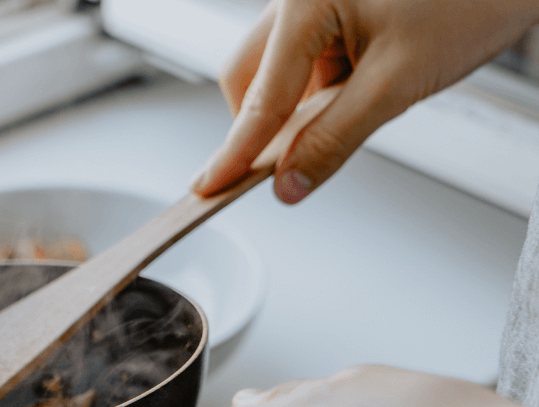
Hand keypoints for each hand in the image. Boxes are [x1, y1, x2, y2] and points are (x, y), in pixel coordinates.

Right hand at [190, 0, 538, 203]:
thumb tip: (291, 182)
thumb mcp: (398, 82)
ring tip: (356, 109)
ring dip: (297, 106)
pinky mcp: (335, 9)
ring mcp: (315, 1)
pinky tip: (361, 90)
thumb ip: (335, 138)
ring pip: (276, 69)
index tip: (210, 186)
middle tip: (279, 165)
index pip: (259, 96)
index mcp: (307, 0)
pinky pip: (306, 58)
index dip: (234, 151)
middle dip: (261, 124)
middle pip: (248, 75)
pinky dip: (321, 88)